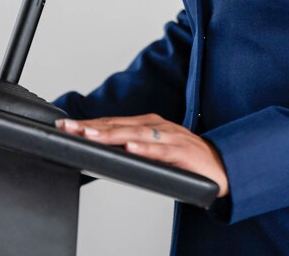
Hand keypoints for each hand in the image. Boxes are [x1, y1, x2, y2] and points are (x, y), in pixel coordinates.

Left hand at [55, 114, 228, 196]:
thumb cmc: (186, 160)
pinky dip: (145, 148)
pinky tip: (130, 147)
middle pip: (120, 125)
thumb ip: (134, 149)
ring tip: (92, 135)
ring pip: (137, 134)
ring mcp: (171, 137)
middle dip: (92, 127)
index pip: (113, 123)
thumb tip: (104, 153)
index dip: (89, 124)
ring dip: (113, 134)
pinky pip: (162, 150)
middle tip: (70, 128)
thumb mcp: (156, 152)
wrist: (222, 166)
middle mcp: (158, 126)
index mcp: (149, 125)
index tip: (66, 126)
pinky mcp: (183, 152)